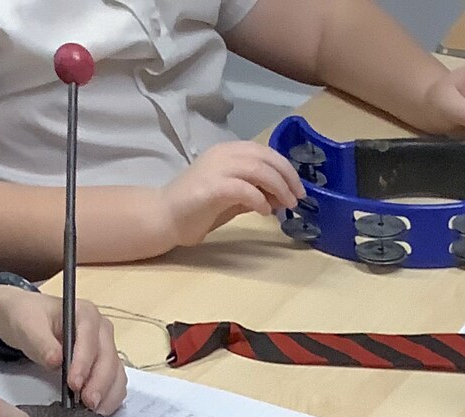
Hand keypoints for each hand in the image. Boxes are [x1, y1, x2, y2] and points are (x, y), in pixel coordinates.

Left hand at [0, 287, 126, 413]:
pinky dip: (109, 398)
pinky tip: (98, 410)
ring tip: (94, 411)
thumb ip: (41, 342)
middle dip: (100, 383)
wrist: (29, 323)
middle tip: (87, 403)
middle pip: (109, 359)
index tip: (73, 384)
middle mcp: (102, 330)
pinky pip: (115, 384)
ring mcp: (107, 348)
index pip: (91, 340)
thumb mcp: (27, 325)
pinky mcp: (106, 366)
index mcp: (86, 313)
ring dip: (108, 394)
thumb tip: (56, 361)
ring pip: (116, 374)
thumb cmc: (28, 318)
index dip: (84, 363)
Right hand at [156, 141, 304, 248]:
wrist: (166, 216)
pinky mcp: (211, 188)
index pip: (264, 152)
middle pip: (265, 157)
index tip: (298, 189)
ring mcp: (216, 169)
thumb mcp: (234, 198)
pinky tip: (265, 211)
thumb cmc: (199, 208)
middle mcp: (223, 154)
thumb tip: (281, 197)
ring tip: (287, 205)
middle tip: (299, 197)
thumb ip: (255, 193)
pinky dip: (259, 199)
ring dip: (278, 187)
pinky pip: (243, 188)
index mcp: (229, 152)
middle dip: (287, 177)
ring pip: (257, 169)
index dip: (286, 169)